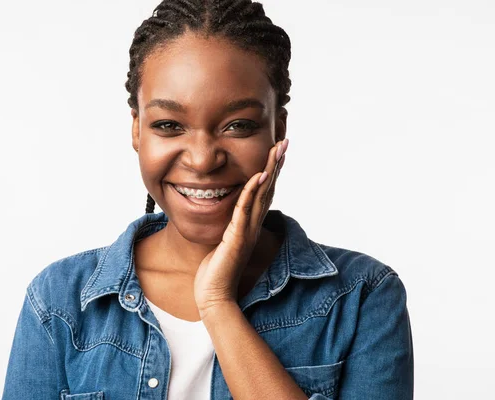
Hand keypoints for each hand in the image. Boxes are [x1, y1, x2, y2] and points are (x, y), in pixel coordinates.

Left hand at [194, 139, 287, 317]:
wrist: (214, 296)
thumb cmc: (216, 272)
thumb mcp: (223, 243)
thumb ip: (228, 227)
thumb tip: (227, 215)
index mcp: (249, 225)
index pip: (264, 193)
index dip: (271, 172)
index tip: (276, 152)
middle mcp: (252, 226)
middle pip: (268, 189)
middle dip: (276, 165)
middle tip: (285, 142)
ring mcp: (247, 231)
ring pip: (261, 195)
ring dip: (269, 171)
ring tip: (276, 150)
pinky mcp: (237, 238)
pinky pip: (244, 210)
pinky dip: (251, 192)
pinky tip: (257, 175)